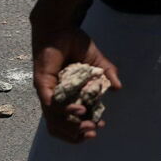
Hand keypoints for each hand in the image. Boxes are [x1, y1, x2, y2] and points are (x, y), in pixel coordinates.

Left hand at [31, 24, 121, 143]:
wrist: (61, 28)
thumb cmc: (75, 43)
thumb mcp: (97, 61)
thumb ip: (107, 74)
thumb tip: (118, 88)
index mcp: (68, 92)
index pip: (72, 117)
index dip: (83, 126)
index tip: (101, 125)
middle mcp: (56, 95)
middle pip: (60, 123)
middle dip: (76, 132)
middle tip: (93, 130)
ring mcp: (47, 91)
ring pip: (54, 117)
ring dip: (70, 124)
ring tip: (87, 123)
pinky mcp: (41, 83)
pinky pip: (50, 102)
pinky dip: (63, 109)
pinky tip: (78, 109)